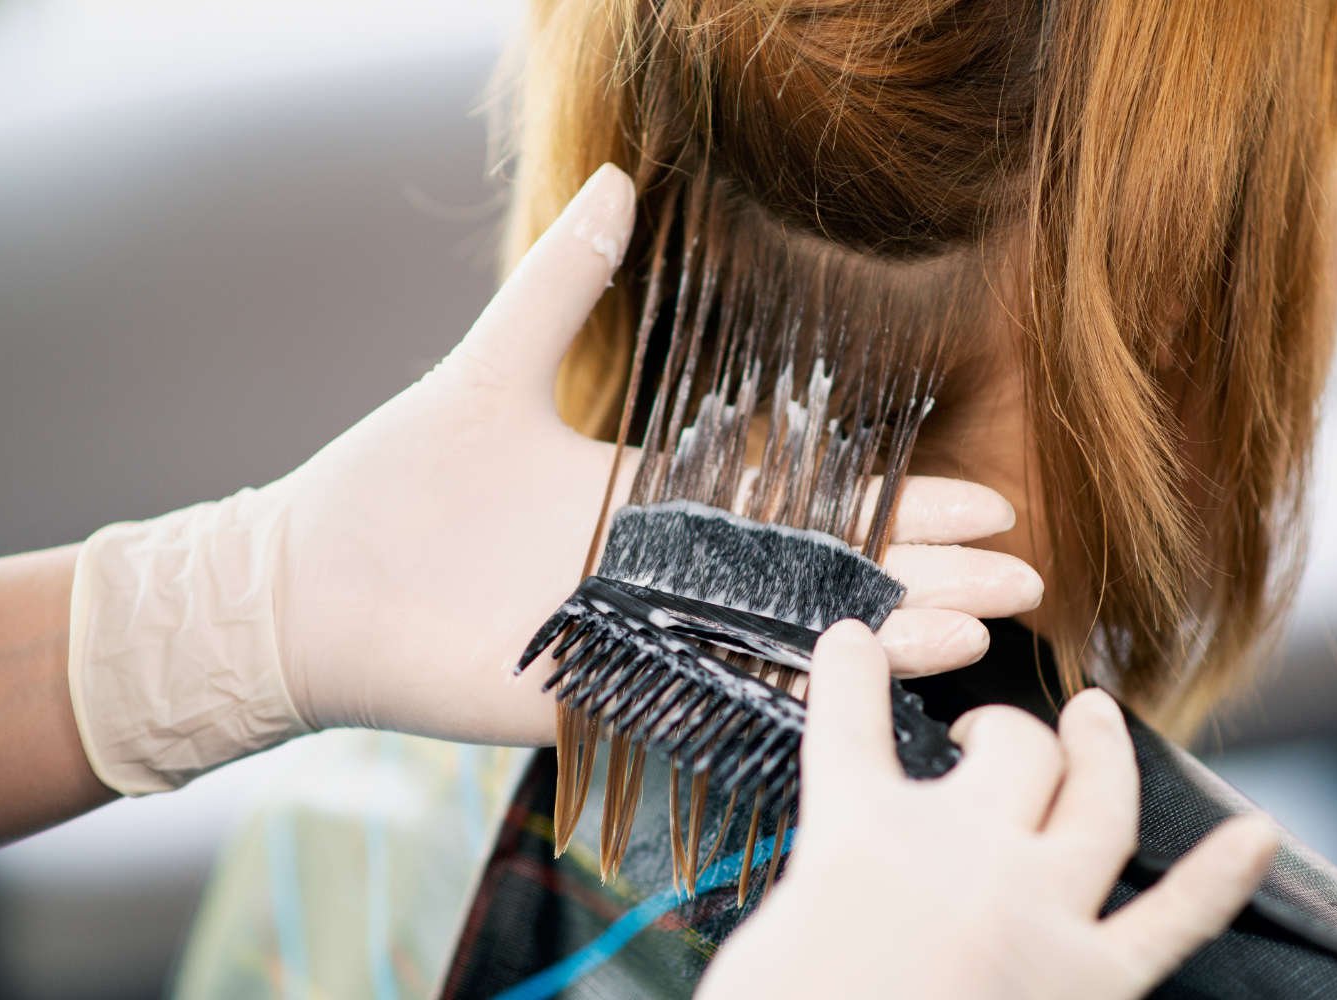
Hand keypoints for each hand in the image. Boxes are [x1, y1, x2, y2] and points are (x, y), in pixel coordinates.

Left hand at [67, 166, 1041, 793]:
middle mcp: (666, 577)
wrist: (309, 582)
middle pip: (825, 580)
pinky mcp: (605, 696)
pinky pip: (719, 701)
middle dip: (929, 580)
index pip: (805, 505)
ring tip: (988, 631)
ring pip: (792, 644)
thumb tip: (621, 181)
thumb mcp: (494, 364)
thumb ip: (563, 282)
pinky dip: (799, 693)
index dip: (897, 505)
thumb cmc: (395, 480)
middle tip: (1028, 578)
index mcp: (656, 504)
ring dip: (891, 637)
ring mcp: (644, 640)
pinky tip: (877, 687)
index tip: (986, 497)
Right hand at [698, 621, 1280, 999]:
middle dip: (1000, 731)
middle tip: (984, 738)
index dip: (851, 669)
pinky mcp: (1093, 982)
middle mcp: (960, 851)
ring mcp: (1038, 911)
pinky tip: (1259, 834)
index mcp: (859, 832)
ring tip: (1100, 720)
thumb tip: (840, 876)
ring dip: (1103, 752)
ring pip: (1097, 802)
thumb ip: (812, 881)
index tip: (857, 640)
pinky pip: (1174, 921)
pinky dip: (1221, 879)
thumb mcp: (765, 935)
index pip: (849, 714)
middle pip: (1011, 749)